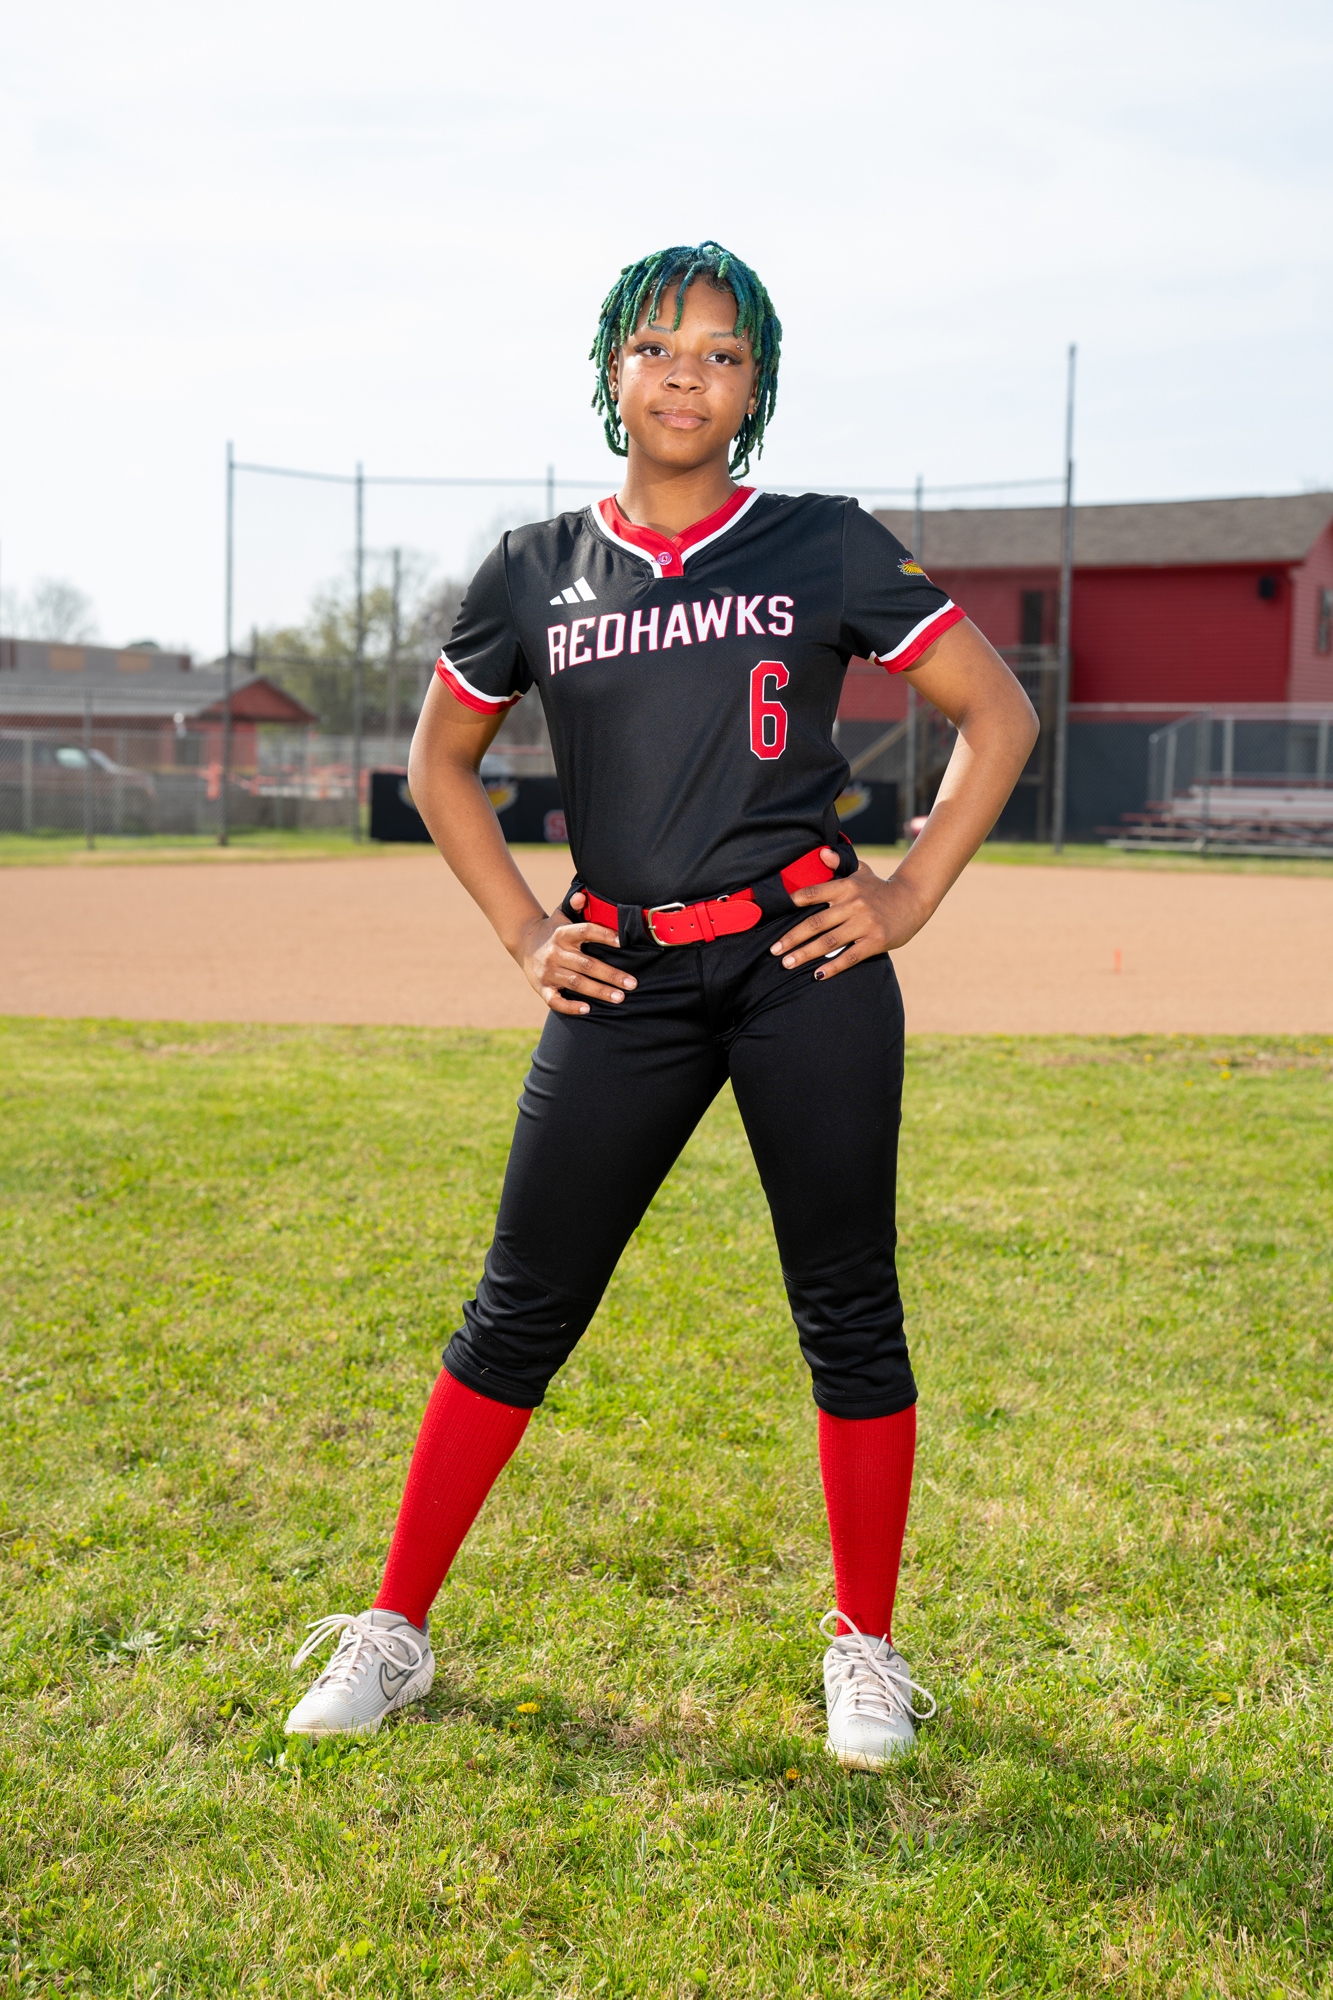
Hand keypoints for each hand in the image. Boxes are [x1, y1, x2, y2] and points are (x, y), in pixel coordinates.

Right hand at [516, 892, 638, 1015]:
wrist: (524, 943)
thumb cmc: (553, 930)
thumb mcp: (561, 914)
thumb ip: (574, 905)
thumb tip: (583, 895)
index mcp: (562, 934)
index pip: (585, 931)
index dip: (604, 935)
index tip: (623, 942)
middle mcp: (555, 953)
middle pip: (586, 964)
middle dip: (611, 975)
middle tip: (632, 984)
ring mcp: (548, 972)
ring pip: (576, 983)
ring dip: (599, 991)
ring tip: (620, 997)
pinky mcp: (542, 988)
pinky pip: (555, 1000)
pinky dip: (570, 1006)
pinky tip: (587, 1009)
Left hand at [769, 849, 930, 980]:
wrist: (913, 900)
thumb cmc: (880, 888)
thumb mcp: (861, 871)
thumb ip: (839, 863)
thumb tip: (820, 852)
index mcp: (847, 886)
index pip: (814, 893)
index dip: (794, 901)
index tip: (774, 913)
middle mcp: (854, 904)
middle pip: (815, 923)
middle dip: (792, 938)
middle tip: (774, 950)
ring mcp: (865, 924)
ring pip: (828, 942)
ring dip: (805, 954)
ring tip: (787, 963)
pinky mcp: (876, 941)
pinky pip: (850, 957)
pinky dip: (832, 967)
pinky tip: (817, 975)